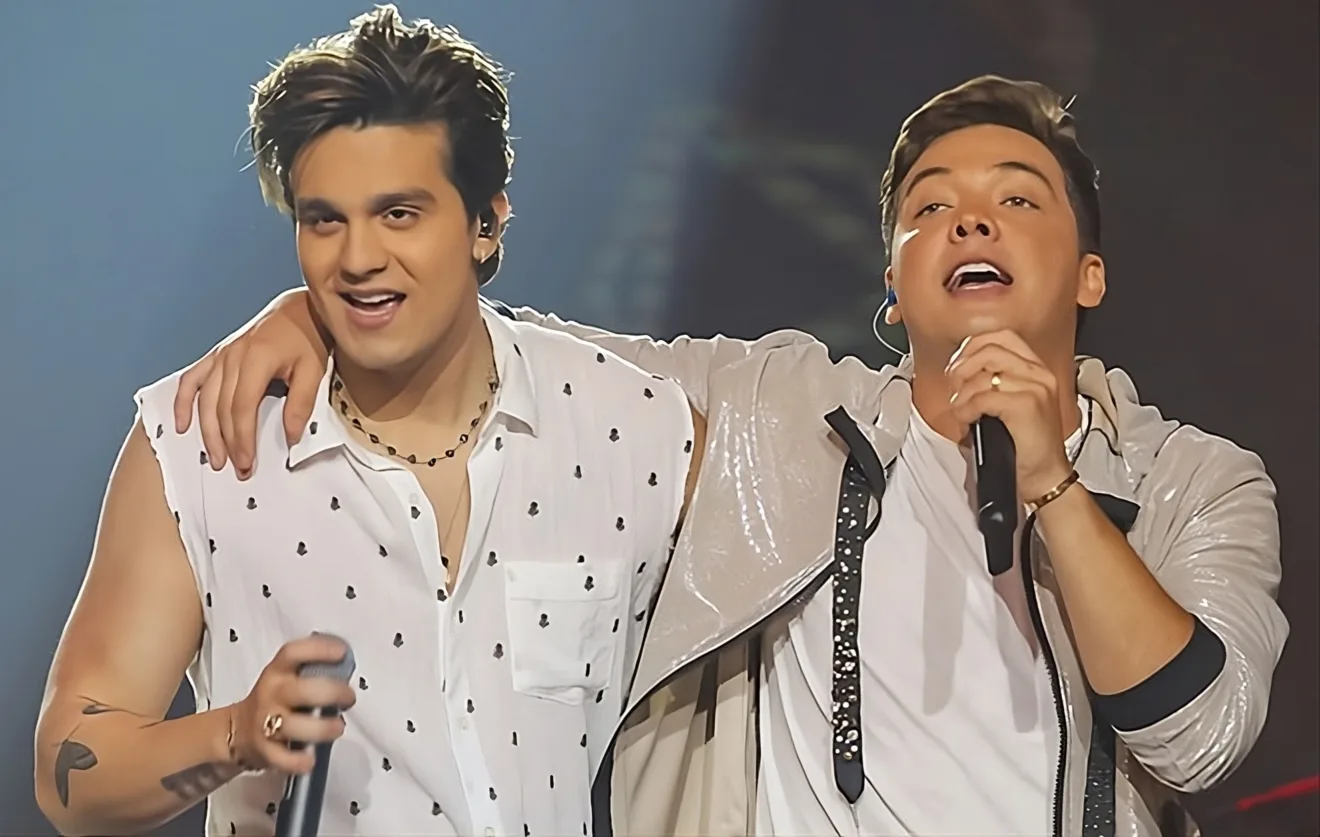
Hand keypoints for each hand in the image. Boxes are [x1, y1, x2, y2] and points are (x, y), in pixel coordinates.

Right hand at [172, 289, 328, 477]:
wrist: (300, 310)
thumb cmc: (309, 338)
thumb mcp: (313, 371)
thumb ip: (301, 404)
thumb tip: (290, 437)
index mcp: (255, 359)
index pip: (241, 409)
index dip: (242, 439)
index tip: (246, 463)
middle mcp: (232, 356)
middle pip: (221, 408)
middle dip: (226, 442)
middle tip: (235, 468)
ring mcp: (222, 354)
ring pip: (205, 399)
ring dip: (206, 430)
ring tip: (214, 457)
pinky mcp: (218, 355)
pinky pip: (192, 379)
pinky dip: (183, 402)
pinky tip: (182, 424)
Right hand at [228, 635, 355, 774]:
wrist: (237, 731)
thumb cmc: (275, 700)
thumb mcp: (288, 678)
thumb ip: (315, 672)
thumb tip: (349, 666)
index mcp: (278, 671)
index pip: (293, 653)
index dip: (318, 650)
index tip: (341, 652)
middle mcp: (271, 694)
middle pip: (299, 690)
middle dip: (331, 693)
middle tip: (349, 698)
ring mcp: (265, 722)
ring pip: (292, 725)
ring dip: (321, 728)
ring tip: (338, 727)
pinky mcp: (265, 750)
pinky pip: (281, 758)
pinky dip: (296, 761)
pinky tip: (310, 759)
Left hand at [945, 330, 1074, 499]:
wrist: (1045, 476)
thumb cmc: (1026, 444)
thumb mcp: (1010, 404)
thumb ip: (993, 381)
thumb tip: (959, 371)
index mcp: (1036, 368)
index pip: (999, 337)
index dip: (971, 348)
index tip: (957, 367)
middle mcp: (1039, 373)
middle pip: (988, 349)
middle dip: (961, 367)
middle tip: (954, 388)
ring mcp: (1036, 388)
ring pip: (983, 375)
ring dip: (962, 395)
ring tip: (961, 411)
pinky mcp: (1027, 406)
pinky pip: (982, 398)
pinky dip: (966, 410)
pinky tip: (967, 421)